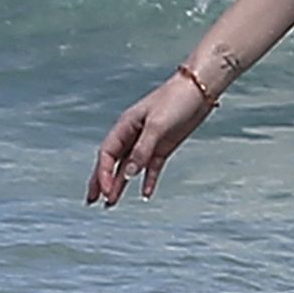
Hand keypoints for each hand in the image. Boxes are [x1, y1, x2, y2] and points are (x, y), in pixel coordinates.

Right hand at [85, 73, 214, 207]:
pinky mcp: (163, 146)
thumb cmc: (176, 99)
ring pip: (129, 167)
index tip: (105, 191)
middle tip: (92, 201)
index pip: (107, 153)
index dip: (103, 173)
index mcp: (125, 125)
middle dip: (101, 181)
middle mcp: (133, 135)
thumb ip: (142, 150)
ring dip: (121, 184)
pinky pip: (151, 167)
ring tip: (111, 203)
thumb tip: (128, 173)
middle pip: (112, 162)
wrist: (201, 89)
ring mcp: (148, 142)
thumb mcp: (157, 125)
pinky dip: (148, 180)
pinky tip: (145, 194)